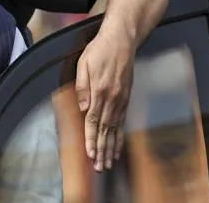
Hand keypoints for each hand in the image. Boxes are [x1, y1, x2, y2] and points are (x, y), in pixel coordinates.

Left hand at [75, 27, 135, 171]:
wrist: (121, 40)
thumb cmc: (99, 50)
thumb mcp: (83, 64)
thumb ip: (82, 87)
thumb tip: (82, 107)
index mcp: (99, 91)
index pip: (93, 120)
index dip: (91, 139)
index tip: (90, 154)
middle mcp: (112, 98)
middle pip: (105, 129)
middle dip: (102, 149)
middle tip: (100, 167)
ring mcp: (121, 99)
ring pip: (115, 128)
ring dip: (112, 147)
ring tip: (109, 162)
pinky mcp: (126, 98)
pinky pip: (123, 121)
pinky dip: (120, 135)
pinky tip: (118, 146)